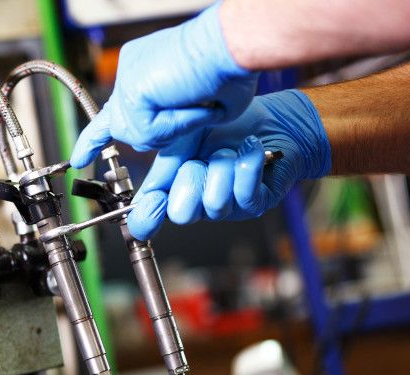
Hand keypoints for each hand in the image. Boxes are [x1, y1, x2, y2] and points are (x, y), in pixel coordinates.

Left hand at [71, 1, 258, 168]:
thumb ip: (171, 123)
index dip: (94, 138)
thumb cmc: (228, 69)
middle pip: (125, 129)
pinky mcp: (131, 90)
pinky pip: (149, 132)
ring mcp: (127, 77)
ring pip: (137, 136)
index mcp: (142, 71)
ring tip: (195, 99)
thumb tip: (159, 139)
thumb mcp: (197, 106)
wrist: (233, 44)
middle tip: (188, 106)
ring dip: (173, 128)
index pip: (111, 110)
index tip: (80, 157)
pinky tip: (190, 100)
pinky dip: (176, 124)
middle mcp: (129, 70)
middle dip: (158, 132)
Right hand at [127, 90, 332, 239]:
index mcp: (172, 189)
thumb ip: (161, 170)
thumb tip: (140, 200)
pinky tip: (249, 148)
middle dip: (192, 179)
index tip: (153, 201)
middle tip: (202, 159)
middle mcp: (197, 202)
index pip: (148, 220)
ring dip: (223, 167)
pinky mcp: (255, 203)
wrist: (268, 118)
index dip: (147, 217)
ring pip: (215, 204)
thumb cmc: (225, 127)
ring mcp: (226, 206)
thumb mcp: (182, 142)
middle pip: (182, 214)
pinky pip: (244, 195)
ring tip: (230, 150)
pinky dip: (247, 165)